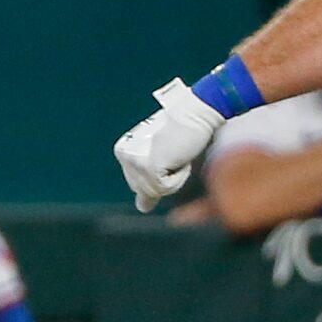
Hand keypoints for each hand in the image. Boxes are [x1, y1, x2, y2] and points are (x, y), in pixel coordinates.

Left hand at [113, 82, 223, 211]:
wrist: (197, 113)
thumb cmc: (184, 133)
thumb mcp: (162, 159)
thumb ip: (149, 183)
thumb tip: (142, 208)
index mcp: (124, 152)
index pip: (139, 186)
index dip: (159, 177)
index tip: (169, 154)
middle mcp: (124, 156)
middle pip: (144, 191)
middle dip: (165, 178)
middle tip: (174, 153)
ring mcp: (134, 161)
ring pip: (155, 191)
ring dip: (174, 178)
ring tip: (178, 154)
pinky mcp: (147, 166)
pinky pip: (164, 189)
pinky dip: (179, 177)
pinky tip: (180, 157)